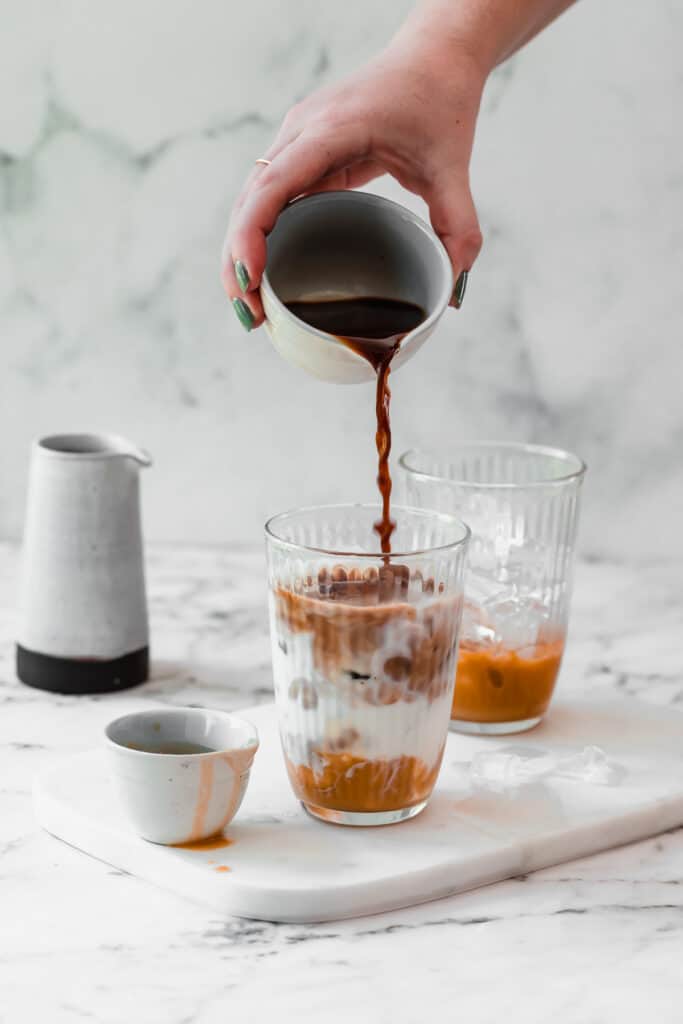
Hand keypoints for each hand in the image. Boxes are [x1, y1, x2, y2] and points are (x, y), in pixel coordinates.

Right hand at [221, 40, 485, 330]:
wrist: (433, 57)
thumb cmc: (440, 103)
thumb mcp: (453, 168)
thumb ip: (459, 228)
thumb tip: (454, 288)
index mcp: (333, 129)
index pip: (274, 184)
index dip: (252, 233)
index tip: (249, 278)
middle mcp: (302, 131)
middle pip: (250, 199)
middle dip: (238, 259)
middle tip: (248, 315)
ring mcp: (296, 139)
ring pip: (251, 200)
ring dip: (241, 250)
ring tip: (248, 305)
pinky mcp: (301, 150)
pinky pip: (268, 196)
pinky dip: (259, 235)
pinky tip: (262, 272)